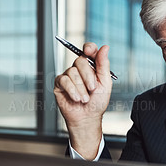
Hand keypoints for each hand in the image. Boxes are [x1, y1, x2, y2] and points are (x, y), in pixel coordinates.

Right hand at [54, 42, 111, 158]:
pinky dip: (72, 90)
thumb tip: (105, 47)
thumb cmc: (97, 102)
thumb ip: (104, 64)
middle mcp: (79, 69)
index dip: (89, 48)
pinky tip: (76, 98)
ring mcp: (69, 75)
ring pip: (72, 72)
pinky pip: (64, 80)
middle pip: (80, 60)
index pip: (88, 50)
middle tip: (92, 88)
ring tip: (85, 98)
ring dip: (81, 88)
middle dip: (88, 76)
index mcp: (92, 66)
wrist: (87, 117)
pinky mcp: (60, 84)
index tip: (89, 51)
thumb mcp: (105, 83)